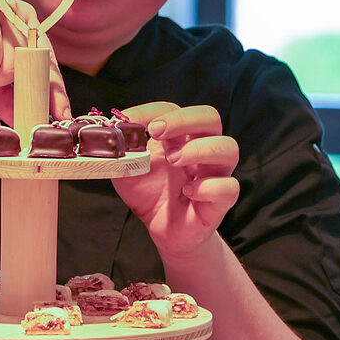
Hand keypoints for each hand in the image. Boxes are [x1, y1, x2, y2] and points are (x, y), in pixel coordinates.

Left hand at [111, 101, 240, 258]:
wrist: (162, 229)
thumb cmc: (150, 193)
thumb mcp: (127, 169)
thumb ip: (121, 151)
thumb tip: (111, 132)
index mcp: (180, 136)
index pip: (175, 109)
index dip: (152, 111)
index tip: (128, 121)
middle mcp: (203, 149)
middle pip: (210, 117)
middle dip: (183, 119)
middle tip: (156, 131)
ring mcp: (215, 172)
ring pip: (228, 147)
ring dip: (199, 149)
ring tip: (173, 161)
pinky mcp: (221, 199)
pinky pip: (229, 186)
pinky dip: (207, 186)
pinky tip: (187, 191)